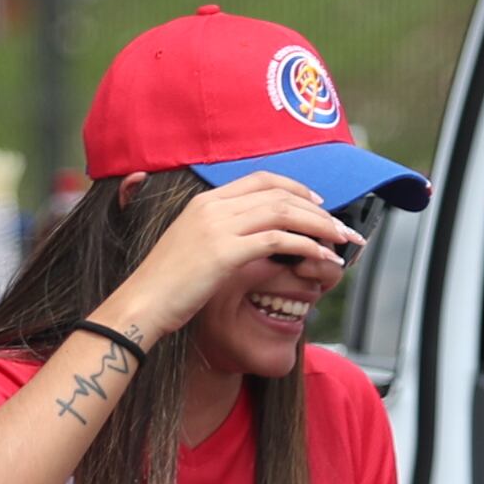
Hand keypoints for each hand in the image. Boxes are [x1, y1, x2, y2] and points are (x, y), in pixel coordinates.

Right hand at [100, 170, 360, 339]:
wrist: (142, 304)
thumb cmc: (165, 287)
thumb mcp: (192, 249)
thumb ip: (219, 236)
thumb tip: (248, 241)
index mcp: (205, 201)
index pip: (260, 179)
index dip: (295, 188)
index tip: (318, 202)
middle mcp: (213, 206)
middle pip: (279, 194)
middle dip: (317, 209)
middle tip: (341, 226)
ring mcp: (218, 226)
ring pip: (284, 212)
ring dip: (319, 225)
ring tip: (341, 240)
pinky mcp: (225, 251)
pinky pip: (278, 240)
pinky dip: (306, 246)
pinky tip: (322, 257)